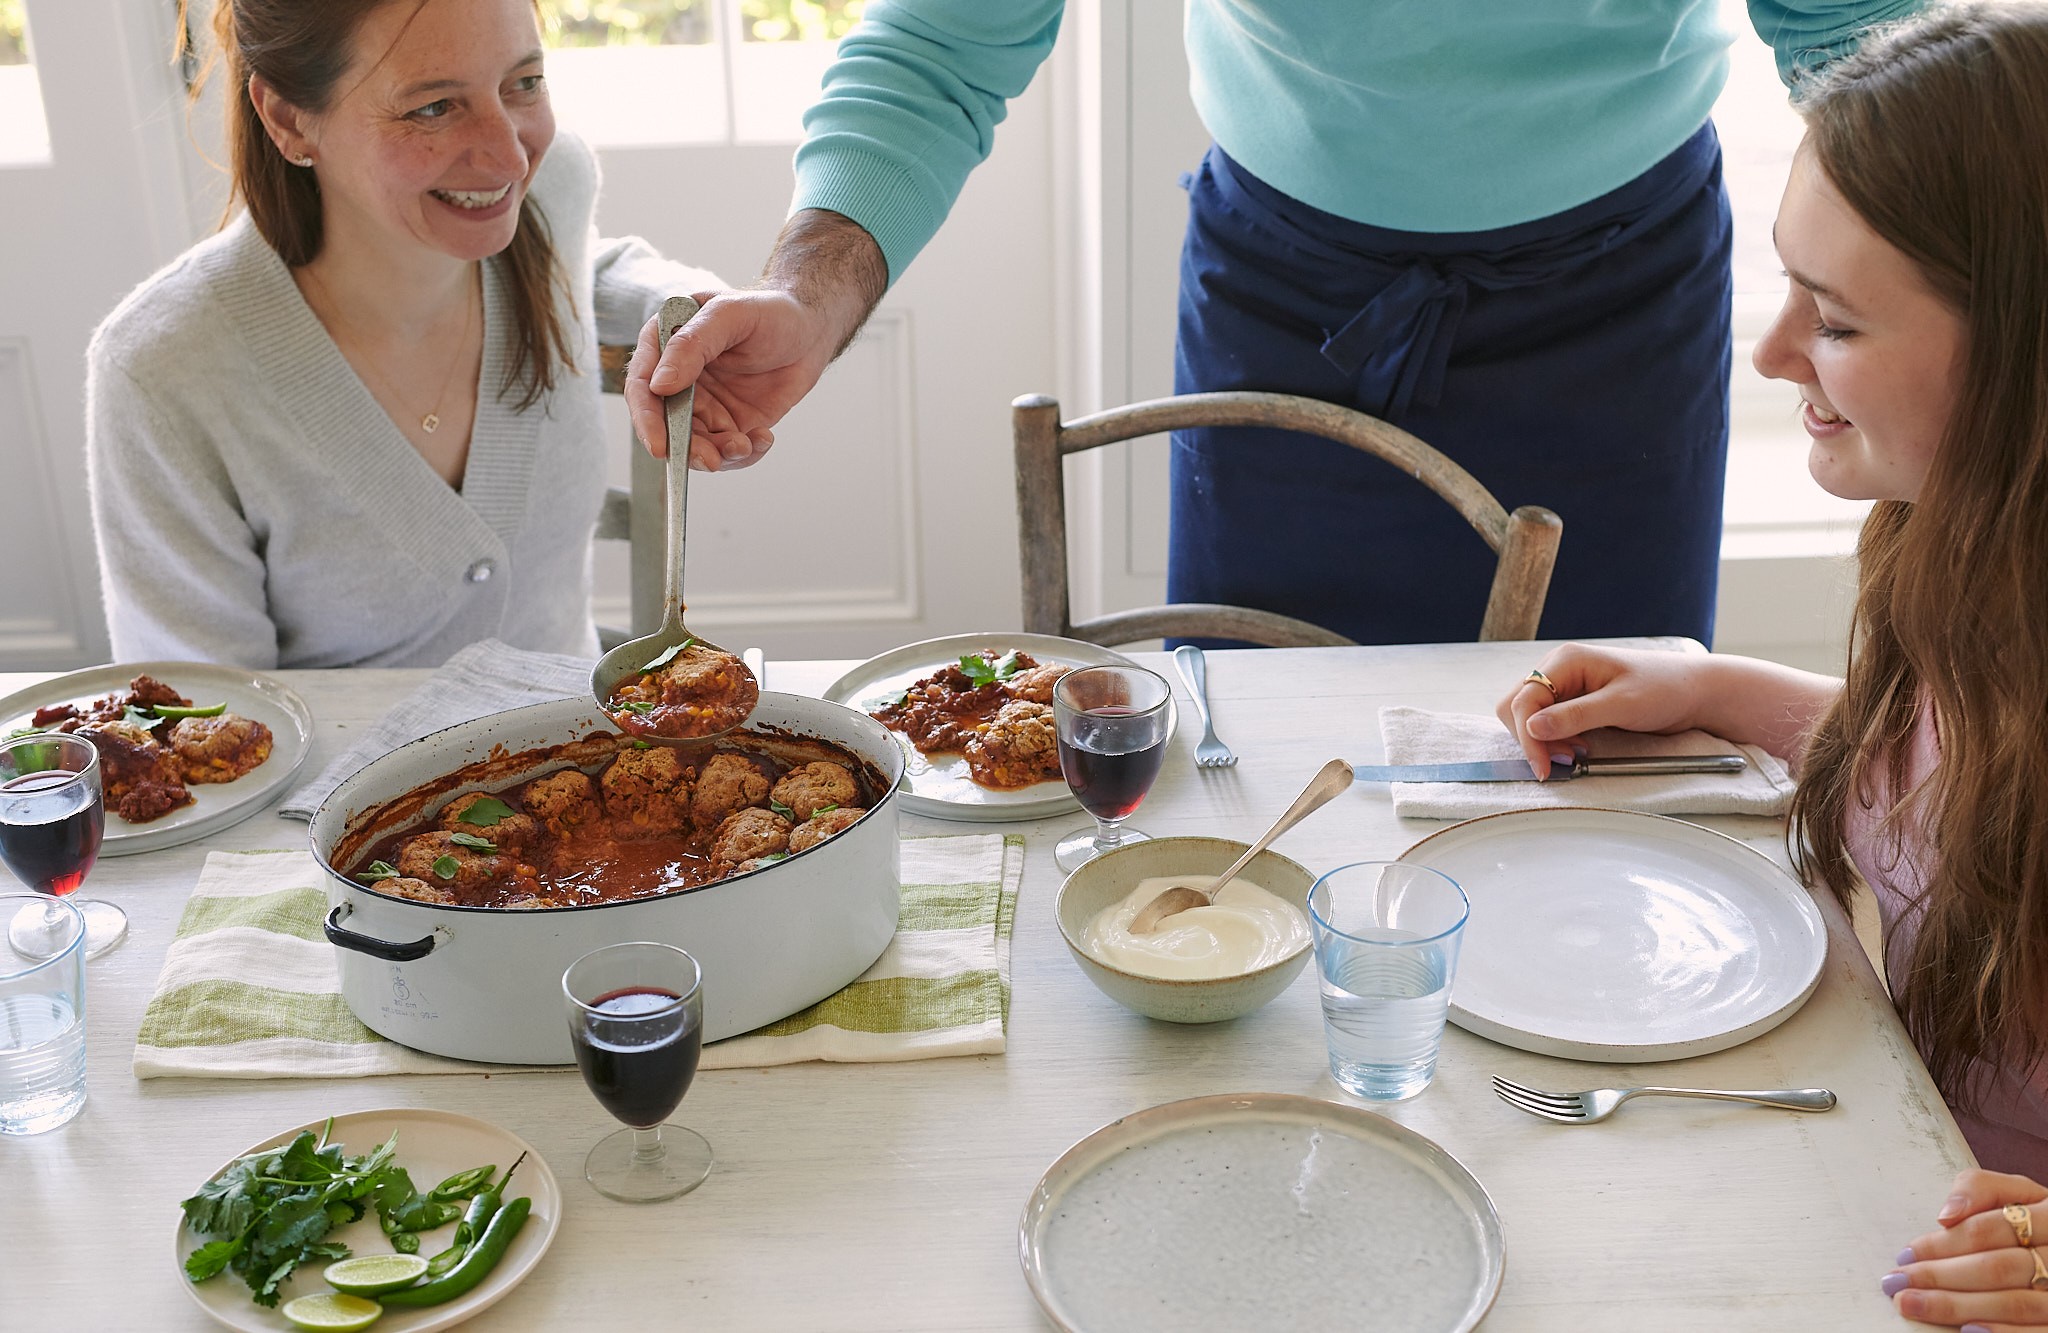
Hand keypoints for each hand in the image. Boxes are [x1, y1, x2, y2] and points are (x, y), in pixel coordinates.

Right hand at [624, 208, 886, 472]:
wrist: (811, 328)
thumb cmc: (770, 310)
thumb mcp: (730, 315)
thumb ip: (692, 345)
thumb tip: (659, 386)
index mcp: (667, 346)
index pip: (642, 386)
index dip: (647, 419)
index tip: (660, 446)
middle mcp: (679, 379)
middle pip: (667, 425)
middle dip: (687, 448)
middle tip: (712, 459)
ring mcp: (705, 404)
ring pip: (697, 445)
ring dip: (718, 454)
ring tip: (746, 445)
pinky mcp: (731, 423)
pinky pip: (728, 451)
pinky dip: (745, 454)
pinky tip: (764, 438)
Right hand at [1494, 645, 1713, 778]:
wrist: (1695, 692)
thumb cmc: (1664, 689)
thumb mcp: (1622, 705)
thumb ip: (1576, 716)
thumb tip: (1532, 727)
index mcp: (1566, 660)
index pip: (1524, 699)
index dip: (1528, 736)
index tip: (1544, 767)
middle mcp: (1559, 669)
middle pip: (1517, 707)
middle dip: (1532, 739)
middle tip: (1563, 762)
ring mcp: (1565, 685)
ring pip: (1528, 717)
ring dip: (1542, 741)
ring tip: (1574, 754)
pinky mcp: (1573, 701)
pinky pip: (1546, 722)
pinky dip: (1554, 740)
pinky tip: (1577, 747)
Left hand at [1885, 1169, 2047, 1326]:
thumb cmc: (2034, 1222)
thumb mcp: (2013, 1193)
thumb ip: (1979, 1189)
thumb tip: (1946, 1216)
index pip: (1989, 1229)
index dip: (1943, 1243)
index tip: (1906, 1255)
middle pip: (1997, 1268)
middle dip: (1940, 1277)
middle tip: (1899, 1284)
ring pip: (2014, 1303)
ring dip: (1957, 1306)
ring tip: (1914, 1305)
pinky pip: (2038, 1332)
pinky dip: (2003, 1332)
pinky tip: (1967, 1330)